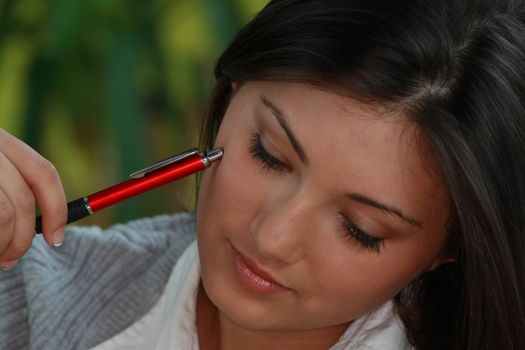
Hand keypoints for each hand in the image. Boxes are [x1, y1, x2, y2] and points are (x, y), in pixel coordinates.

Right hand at [0, 128, 66, 269]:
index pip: (43, 172)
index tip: (57, 238)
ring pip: (3, 214)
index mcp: (0, 139)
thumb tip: (48, 228)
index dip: (56, 209)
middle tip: (12, 259)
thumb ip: (12, 186)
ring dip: (4, 243)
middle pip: (23, 200)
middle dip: (23, 238)